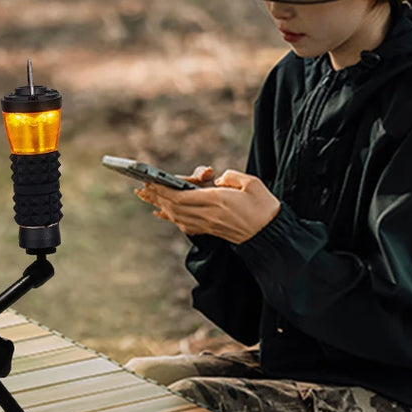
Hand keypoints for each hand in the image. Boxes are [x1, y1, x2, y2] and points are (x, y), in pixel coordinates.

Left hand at [136, 168, 279, 243]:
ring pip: (177, 216)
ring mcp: (208, 225)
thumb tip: (217, 179)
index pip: (181, 196)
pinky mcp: (211, 231)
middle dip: (156, 196)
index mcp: (217, 201)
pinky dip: (172, 218)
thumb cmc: (264, 207)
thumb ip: (231, 176)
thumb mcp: (251, 183)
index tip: (151, 182)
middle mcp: (208, 215)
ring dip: (161, 206)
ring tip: (148, 198)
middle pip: (174, 206)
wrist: (271, 235)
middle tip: (141, 188)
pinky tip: (164, 213)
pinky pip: (185, 225)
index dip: (163, 189)